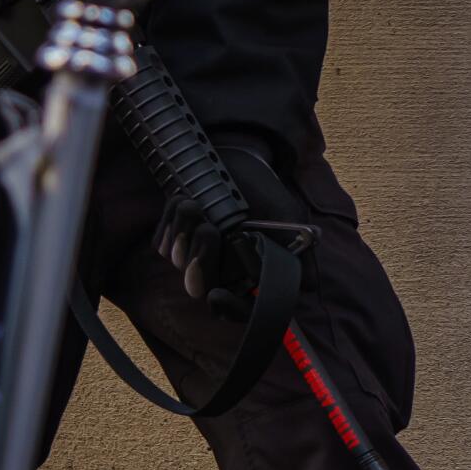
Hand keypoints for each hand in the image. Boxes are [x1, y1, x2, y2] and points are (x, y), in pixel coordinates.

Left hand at [154, 140, 310, 303]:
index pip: (240, 310)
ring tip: (196, 204)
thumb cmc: (263, 192)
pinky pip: (161, 243)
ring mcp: (194, 257)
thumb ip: (299, 252)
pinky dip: (170, 222)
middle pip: (200, 287)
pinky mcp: (172, 239)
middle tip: (209, 228)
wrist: (236, 159)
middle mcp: (221, 272)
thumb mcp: (288, 218)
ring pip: (178, 262)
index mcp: (249, 275)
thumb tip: (309, 287)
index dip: (230, 310)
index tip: (218, 297)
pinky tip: (185, 201)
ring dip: (184, 232)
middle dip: (200, 261)